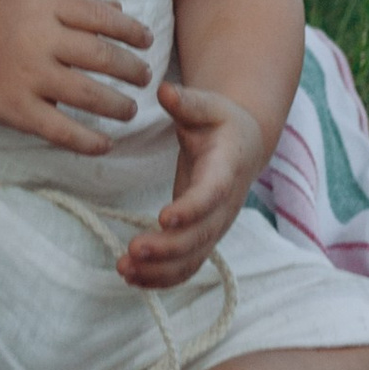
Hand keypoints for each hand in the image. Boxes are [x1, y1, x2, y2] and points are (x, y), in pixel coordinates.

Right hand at [0, 0, 152, 151]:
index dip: (131, 30)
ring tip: (130, 109)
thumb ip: (74, 6)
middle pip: (102, 55)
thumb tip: (121, 14)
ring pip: (89, 94)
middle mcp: (37, 38)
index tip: (147, 40)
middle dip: (131, 69)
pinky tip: (106, 143)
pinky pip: (62, 131)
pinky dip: (89, 141)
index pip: (100, 17)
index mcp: (42, 4)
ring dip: (119, 105)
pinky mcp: (17, 110)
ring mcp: (27, 76)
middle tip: (143, 77)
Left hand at [117, 80, 267, 287]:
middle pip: (200, 236)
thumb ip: (187, 102)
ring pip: (192, 258)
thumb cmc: (221, 122)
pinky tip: (132, 278)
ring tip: (124, 269)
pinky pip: (186, 265)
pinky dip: (162, 277)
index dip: (191, 209)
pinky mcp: (201, 237)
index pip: (211, 196)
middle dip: (168, 249)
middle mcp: (223, 207)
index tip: (164, 218)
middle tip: (133, 250)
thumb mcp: (208, 105)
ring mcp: (214, 226)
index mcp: (226, 171)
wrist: (243, 145)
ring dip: (160, 269)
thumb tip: (164, 91)